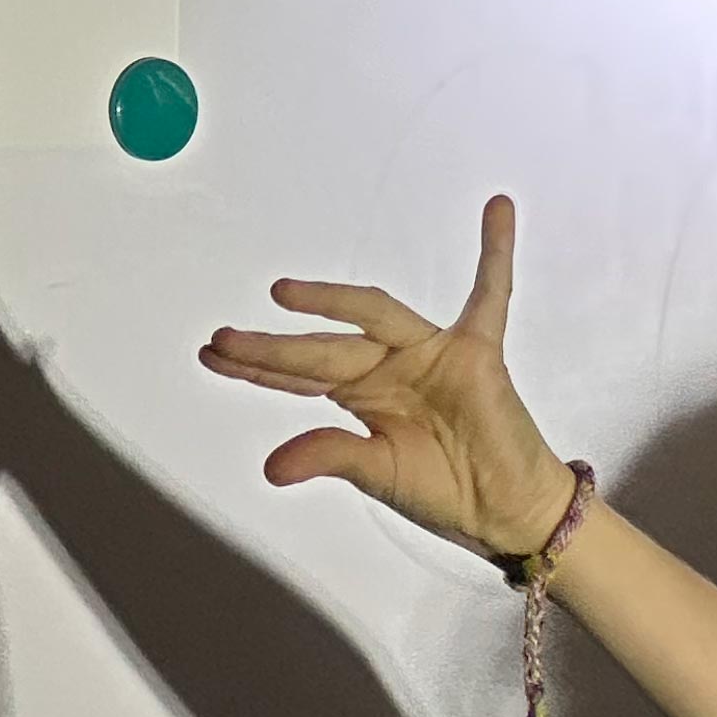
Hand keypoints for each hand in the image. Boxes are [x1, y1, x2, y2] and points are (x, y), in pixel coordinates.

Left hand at [198, 196, 579, 563]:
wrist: (505, 508)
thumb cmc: (444, 491)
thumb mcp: (377, 474)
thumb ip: (329, 456)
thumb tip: (270, 468)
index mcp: (362, 395)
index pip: (299, 375)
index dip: (256, 364)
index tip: (212, 353)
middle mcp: (389, 366)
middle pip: (322, 348)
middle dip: (272, 346)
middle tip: (223, 339)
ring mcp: (431, 353)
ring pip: (374, 314)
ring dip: (331, 300)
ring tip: (283, 292)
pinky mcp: (476, 351)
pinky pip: (489, 295)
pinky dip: (496, 252)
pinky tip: (497, 208)